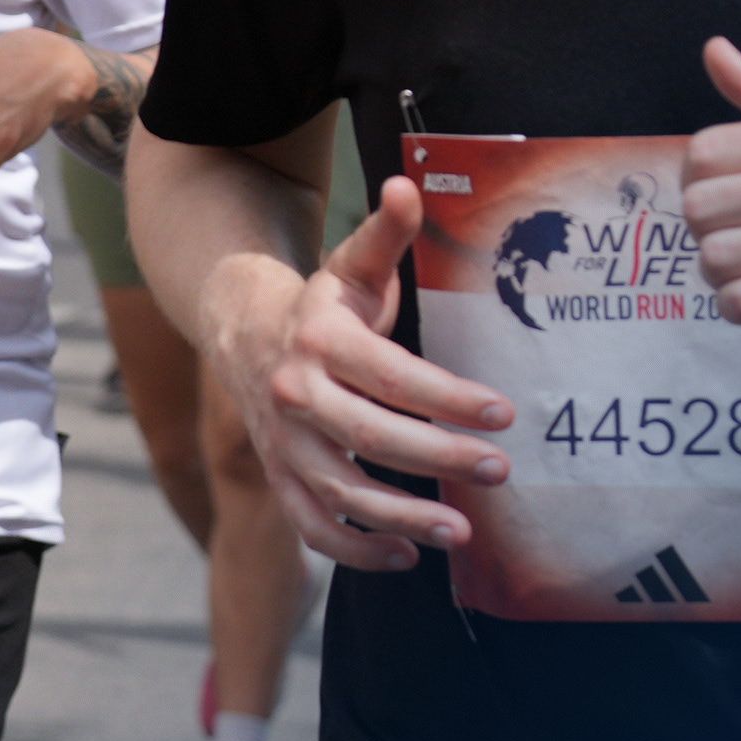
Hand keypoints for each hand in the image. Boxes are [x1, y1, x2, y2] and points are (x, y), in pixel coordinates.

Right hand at [197, 179, 511, 569]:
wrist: (238, 334)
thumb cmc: (318, 305)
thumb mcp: (350, 268)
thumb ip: (386, 234)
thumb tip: (410, 184)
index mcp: (318, 341)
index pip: (389, 375)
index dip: (447, 397)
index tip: (503, 413)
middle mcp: (295, 396)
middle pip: (368, 436)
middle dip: (438, 458)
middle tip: (500, 471)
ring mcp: (283, 443)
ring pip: (341, 489)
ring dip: (403, 516)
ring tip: (463, 533)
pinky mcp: (280, 477)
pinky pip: (312, 525)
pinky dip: (355, 549)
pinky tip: (405, 557)